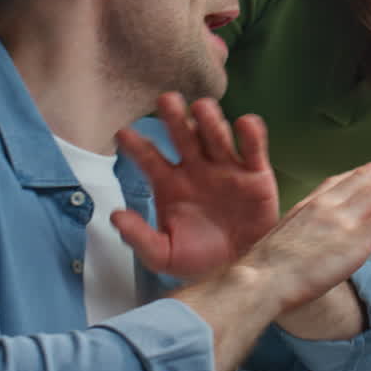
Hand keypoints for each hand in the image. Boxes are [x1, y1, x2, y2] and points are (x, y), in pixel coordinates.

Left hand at [111, 93, 277, 279]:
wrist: (239, 269)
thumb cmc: (198, 259)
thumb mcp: (163, 255)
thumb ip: (139, 238)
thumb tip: (115, 216)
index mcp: (170, 184)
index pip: (150, 158)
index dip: (137, 146)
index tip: (122, 134)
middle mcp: (197, 168)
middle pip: (183, 135)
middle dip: (175, 117)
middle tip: (166, 100)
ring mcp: (226, 167)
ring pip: (216, 134)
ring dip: (209, 120)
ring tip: (202, 109)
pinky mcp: (256, 173)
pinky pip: (253, 147)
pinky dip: (251, 132)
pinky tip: (243, 124)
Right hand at [241, 152, 370, 312]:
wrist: (262, 279)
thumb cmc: (265, 271)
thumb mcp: (281, 239)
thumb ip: (303, 234)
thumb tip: (312, 243)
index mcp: (310, 204)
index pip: (342, 180)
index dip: (365, 172)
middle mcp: (328, 206)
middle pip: (369, 180)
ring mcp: (344, 220)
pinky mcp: (357, 239)